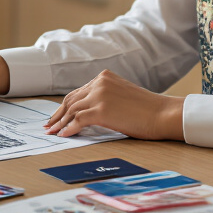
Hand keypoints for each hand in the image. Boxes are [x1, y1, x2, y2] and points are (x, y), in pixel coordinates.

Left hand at [44, 70, 183, 140]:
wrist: (163, 114)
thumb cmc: (148, 110)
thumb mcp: (122, 96)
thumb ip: (104, 98)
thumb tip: (85, 114)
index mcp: (104, 77)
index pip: (77, 92)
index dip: (65, 106)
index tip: (57, 117)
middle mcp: (99, 82)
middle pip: (71, 100)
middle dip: (58, 115)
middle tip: (49, 126)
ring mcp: (100, 95)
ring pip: (72, 110)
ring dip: (60, 123)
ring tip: (53, 133)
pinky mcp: (101, 110)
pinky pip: (78, 120)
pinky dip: (69, 129)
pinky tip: (64, 135)